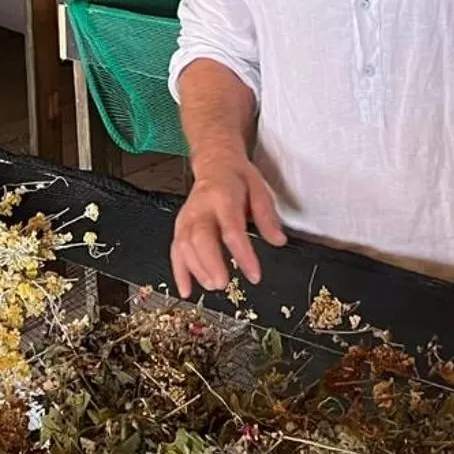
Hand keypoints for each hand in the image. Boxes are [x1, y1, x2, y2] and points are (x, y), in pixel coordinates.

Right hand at [169, 156, 287, 296]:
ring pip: (184, 246)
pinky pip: (175, 251)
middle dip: (210, 263)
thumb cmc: (238, 179)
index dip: (243, 254)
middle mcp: (201, 208)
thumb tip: (278, 241)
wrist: (215, 163)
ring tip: (213, 285)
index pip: (232, 229)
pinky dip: (179, 272)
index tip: (254, 275)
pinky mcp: (180, 226)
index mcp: (223, 197)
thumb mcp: (260, 190)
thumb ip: (267, 217)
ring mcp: (187, 217)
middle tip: (223, 283)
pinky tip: (187, 290)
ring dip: (196, 269)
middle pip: (201, 238)